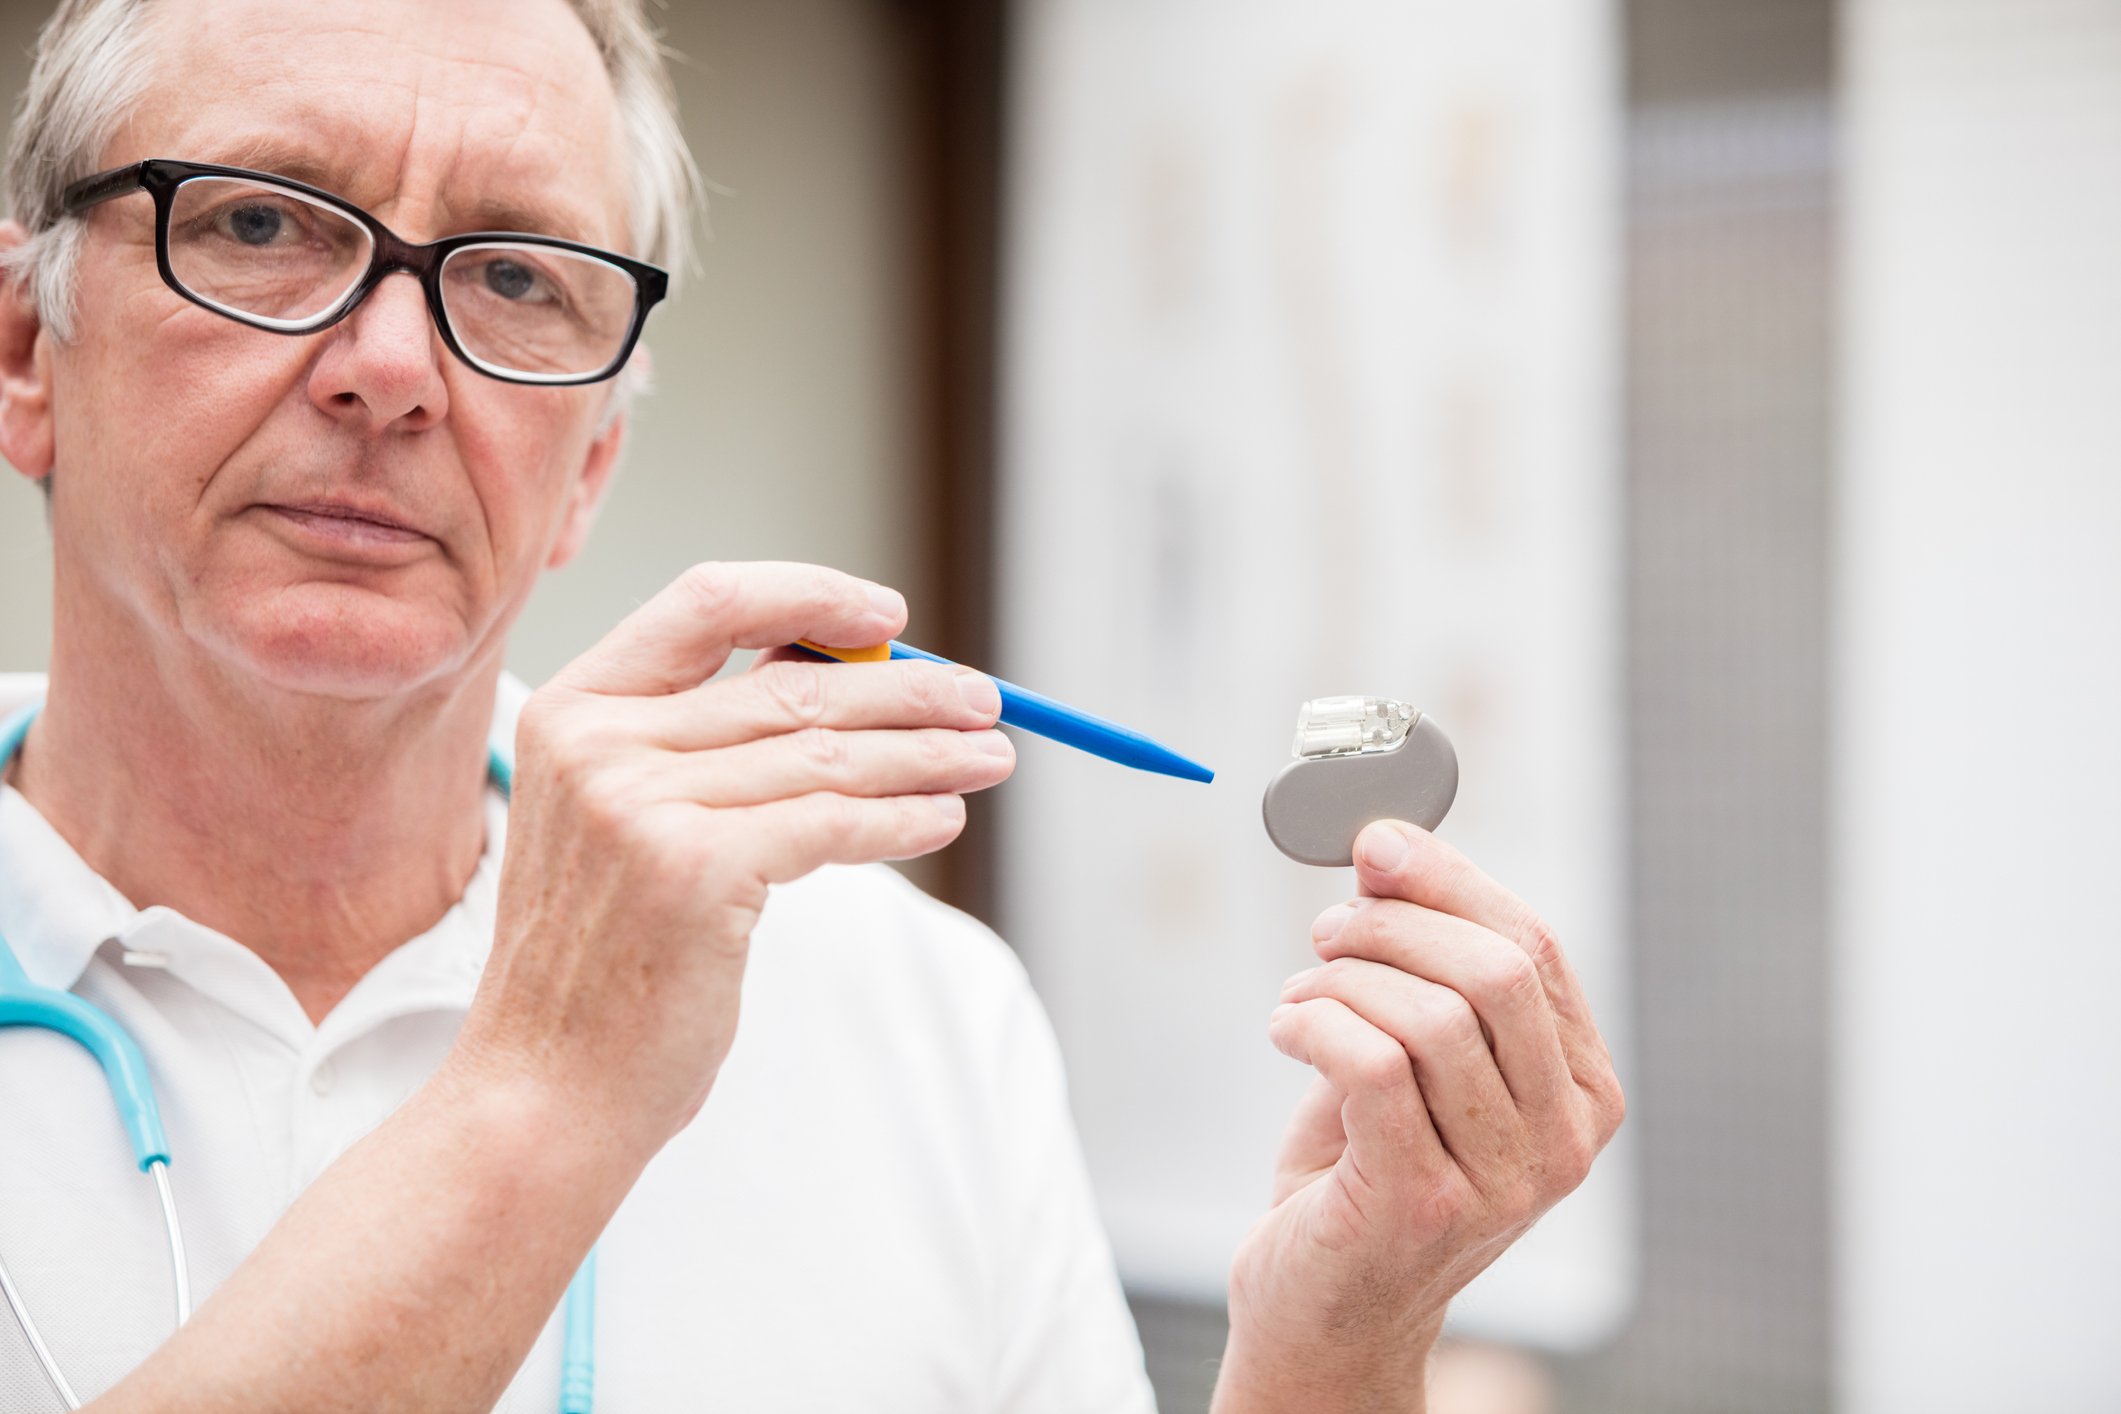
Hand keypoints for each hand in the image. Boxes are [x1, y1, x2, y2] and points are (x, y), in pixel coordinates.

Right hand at [455, 562, 1013, 1157]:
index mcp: (574, 709)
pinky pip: (834, 822)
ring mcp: (641, 805)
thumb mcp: (622, 825)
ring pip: (827, 753)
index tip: (891, 615)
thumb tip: (849, 676)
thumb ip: (704, 746)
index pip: (709, 601)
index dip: (810, 595)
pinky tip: (944, 819)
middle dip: (907, 689)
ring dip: (927, 754)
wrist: (542, 1092)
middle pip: (793, 683)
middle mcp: (599, 743)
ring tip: (989, 757)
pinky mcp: (695, 870)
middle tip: (983, 700)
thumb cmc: (600, 964)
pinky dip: (904, 817)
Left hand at [1215, 821, 1624, 1412]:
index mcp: (1582, 1092)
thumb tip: (1388, 845)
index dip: (1450, 880)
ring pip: (1432, 1015)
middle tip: (1327, 927)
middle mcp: (1564, 1141)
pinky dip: (1315, 1023)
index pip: (1534, 949)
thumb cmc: (1365, 1171)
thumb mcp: (1412, 1058)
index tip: (1376, 843)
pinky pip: (1374, 1064)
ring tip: (1299, 994)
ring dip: (1343, 979)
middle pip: (1494, 972)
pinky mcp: (1424, 1202)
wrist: (1324, 1308)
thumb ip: (1418, 965)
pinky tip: (1287, 1030)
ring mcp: (1503, 1181)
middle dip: (1394, 923)